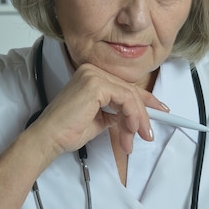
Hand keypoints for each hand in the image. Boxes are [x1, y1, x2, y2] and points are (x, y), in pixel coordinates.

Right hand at [26, 63, 167, 160]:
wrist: (49, 138)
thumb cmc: (68, 130)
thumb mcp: (99, 120)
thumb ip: (115, 114)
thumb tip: (131, 117)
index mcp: (92, 76)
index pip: (124, 86)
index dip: (145, 99)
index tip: (160, 110)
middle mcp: (92, 71)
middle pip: (130, 91)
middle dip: (143, 115)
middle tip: (148, 134)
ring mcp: (94, 75)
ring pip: (130, 96)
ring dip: (137, 120)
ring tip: (136, 138)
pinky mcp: (96, 84)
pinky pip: (126, 99)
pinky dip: (132, 116)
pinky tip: (130, 130)